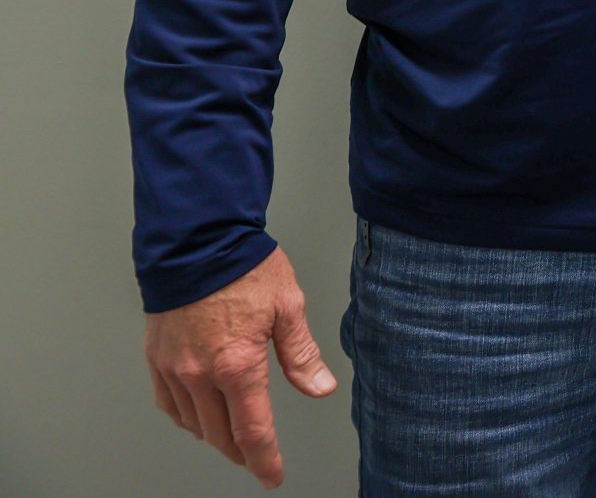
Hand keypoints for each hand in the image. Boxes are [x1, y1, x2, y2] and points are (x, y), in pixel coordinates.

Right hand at [142, 246, 336, 489]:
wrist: (196, 240)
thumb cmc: (244, 267)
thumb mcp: (288, 307)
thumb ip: (301, 354)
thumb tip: (319, 388)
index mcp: (237, 365)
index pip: (252, 430)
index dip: (264, 460)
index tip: (272, 475)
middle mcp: (200, 374)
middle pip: (220, 433)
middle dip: (241, 452)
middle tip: (257, 459)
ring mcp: (174, 368)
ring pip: (193, 423)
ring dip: (214, 435)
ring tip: (232, 437)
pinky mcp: (156, 358)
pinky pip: (169, 403)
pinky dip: (186, 417)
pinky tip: (198, 416)